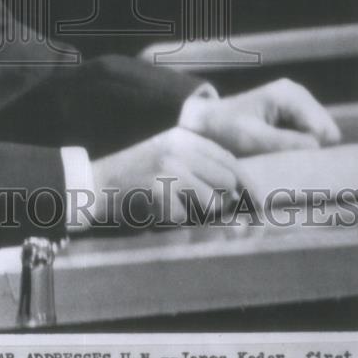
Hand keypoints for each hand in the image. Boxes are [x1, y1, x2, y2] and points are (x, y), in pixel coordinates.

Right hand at [90, 127, 245, 225]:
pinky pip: (185, 216)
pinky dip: (174, 219)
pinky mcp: (159, 189)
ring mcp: (168, 167)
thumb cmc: (137, 176)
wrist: (96, 183)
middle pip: (226, 180)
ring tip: (173, 203)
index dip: (248, 183)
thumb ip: (201, 165)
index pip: (229, 159)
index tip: (260, 202)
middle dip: (224, 200)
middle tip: (203, 207)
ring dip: (198, 211)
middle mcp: (179, 148)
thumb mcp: (169, 157)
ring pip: (211, 200)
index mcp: (183, 137)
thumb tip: (240, 190)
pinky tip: (156, 209)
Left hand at [178, 77, 341, 156]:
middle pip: (326, 135)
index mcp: (291, 95)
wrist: (205, 123)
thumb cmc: (225, 129)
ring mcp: (298, 106)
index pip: (324, 132)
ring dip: (303, 152)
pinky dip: (298, 150)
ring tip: (280, 158)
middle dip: (310, 151)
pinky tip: (280, 154)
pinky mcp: (294, 118)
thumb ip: (288, 143)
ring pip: (320, 139)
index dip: (312, 152)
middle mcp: (299, 96)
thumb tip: (319, 149)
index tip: (293, 163)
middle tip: (285, 163)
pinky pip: (310, 140)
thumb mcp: (253, 139)